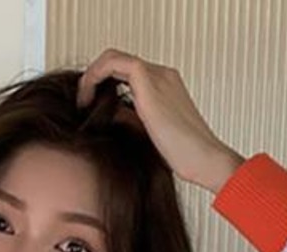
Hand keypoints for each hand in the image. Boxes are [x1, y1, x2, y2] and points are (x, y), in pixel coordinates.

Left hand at [76, 50, 244, 191]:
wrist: (205, 159)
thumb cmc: (184, 156)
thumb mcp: (151, 136)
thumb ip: (132, 120)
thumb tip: (110, 115)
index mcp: (165, 86)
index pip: (128, 73)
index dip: (105, 84)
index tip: (92, 107)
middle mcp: (162, 75)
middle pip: (119, 62)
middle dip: (96, 79)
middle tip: (82, 103)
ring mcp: (157, 75)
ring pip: (114, 58)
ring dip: (93, 76)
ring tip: (82, 102)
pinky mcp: (149, 82)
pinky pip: (113, 63)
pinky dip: (95, 75)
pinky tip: (87, 99)